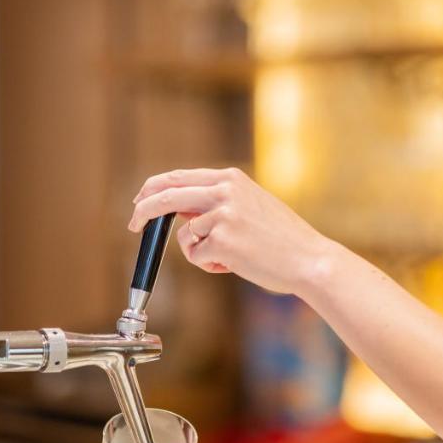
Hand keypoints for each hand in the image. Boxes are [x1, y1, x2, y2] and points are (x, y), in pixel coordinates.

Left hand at [128, 167, 334, 295]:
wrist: (308, 259)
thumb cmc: (282, 239)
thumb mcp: (250, 206)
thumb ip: (216, 203)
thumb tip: (177, 209)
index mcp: (231, 178)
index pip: (179, 177)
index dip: (153, 189)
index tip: (140, 202)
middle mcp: (225, 190)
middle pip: (166, 195)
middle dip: (144, 211)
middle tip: (134, 225)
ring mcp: (223, 214)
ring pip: (184, 234)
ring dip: (198, 252)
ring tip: (229, 258)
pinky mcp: (222, 240)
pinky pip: (196, 256)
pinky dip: (209, 265)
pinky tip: (235, 265)